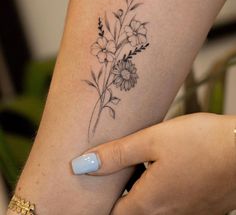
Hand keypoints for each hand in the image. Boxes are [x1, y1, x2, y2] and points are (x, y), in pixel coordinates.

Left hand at [83, 113, 235, 214]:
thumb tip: (83, 165)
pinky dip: (162, 191)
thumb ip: (117, 154)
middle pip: (132, 212)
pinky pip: (174, 205)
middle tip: (115, 172)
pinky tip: (166, 169)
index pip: (113, 214)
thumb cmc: (200, 141)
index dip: (100, 201)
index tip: (94, 186)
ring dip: (142, 192)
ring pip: (153, 209)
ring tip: (140, 167)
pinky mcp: (203, 208)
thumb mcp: (152, 139)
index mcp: (150, 202)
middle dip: (120, 194)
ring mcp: (188, 214)